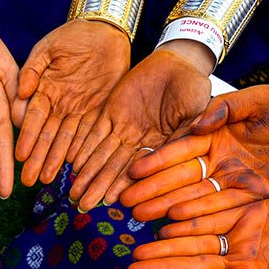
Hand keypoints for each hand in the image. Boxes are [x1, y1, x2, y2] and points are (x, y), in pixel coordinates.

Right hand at [12, 20, 129, 186]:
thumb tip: (21, 91)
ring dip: (57, 160)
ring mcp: (79, 110)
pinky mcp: (99, 111)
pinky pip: (90, 133)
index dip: (26, 138)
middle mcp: (60, 106)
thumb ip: (33, 68)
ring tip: (48, 179)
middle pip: (47, 136)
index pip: (33, 119)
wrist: (103, 30)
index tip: (19, 156)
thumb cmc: (72, 36)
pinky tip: (76, 165)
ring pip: (67, 140)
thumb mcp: (47, 48)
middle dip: (38, 158)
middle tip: (29, 180)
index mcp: (44, 92)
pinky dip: (83, 149)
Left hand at [68, 45, 212, 211]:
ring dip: (88, 173)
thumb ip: (186, 133)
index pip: (142, 169)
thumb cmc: (193, 86)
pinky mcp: (111, 112)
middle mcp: (139, 142)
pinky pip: (94, 131)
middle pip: (116, 168)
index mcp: (161, 146)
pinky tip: (73, 163)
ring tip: (75, 192)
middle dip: (99, 186)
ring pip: (102, 154)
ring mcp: (124, 128)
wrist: (177, 62)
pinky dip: (83, 147)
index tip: (114, 200)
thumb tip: (182, 155)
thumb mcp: (196, 110)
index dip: (127, 184)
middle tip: (84, 205)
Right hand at [119, 86, 268, 221]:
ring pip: (196, 197)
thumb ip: (229, 108)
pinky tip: (175, 224)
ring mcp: (236, 182)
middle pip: (182, 178)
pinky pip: (222, 211)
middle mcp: (223, 160)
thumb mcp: (264, 99)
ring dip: (168, 207)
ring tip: (140, 217)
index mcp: (220, 133)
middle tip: (125, 202)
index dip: (158, 161)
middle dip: (153, 190)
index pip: (182, 149)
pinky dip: (199, 218)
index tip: (133, 172)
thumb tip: (197, 123)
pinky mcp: (254, 199)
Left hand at [127, 191, 268, 268]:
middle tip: (127, 265)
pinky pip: (215, 212)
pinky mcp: (252, 213)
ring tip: (137, 242)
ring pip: (197, 238)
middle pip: (192, 262)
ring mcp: (245, 238)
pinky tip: (164, 216)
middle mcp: (242, 262)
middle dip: (161, 263)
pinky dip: (190, 215)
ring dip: (168, 241)